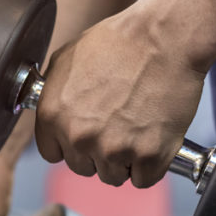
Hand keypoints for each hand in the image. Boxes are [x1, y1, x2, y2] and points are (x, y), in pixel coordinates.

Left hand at [34, 6, 206, 187]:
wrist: (164, 36)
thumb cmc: (118, 41)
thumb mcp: (66, 59)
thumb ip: (53, 94)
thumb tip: (51, 113)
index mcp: (52, 115)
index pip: (53, 154)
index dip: (71, 145)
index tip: (86, 135)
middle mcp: (79, 137)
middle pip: (83, 168)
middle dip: (98, 153)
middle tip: (118, 128)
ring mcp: (114, 149)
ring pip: (113, 176)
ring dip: (124, 161)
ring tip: (137, 130)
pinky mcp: (149, 155)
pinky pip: (144, 179)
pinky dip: (151, 165)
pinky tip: (154, 140)